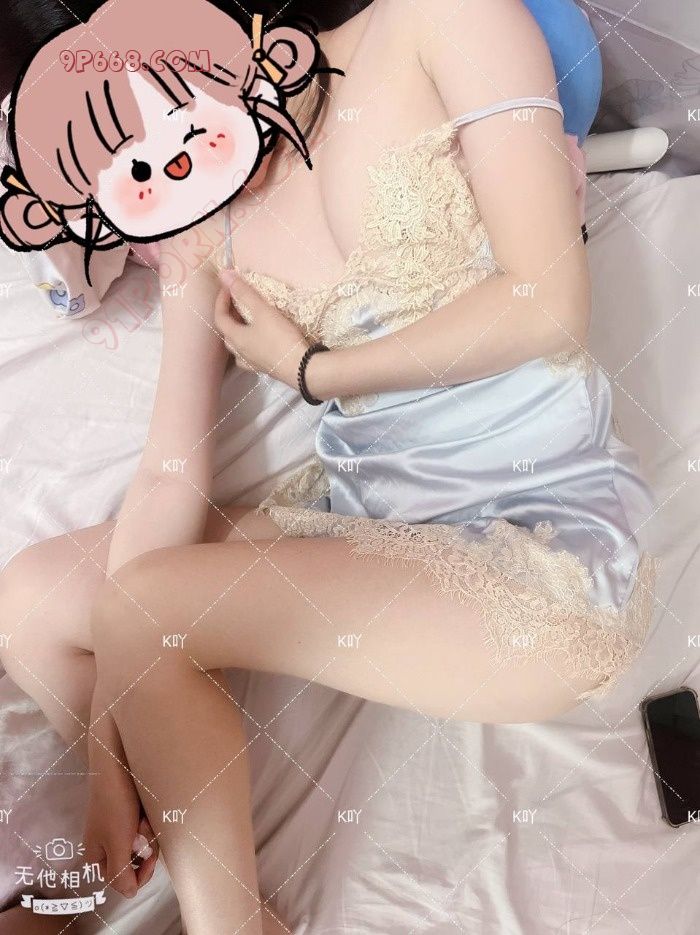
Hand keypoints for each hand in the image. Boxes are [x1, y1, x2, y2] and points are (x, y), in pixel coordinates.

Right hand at [84, 747, 158, 897]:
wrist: (116, 764)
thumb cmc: (115, 805)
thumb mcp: (117, 844)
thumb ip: (121, 873)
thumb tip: (129, 894)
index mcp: (97, 856)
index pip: (122, 881)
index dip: (140, 874)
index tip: (152, 859)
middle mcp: (105, 843)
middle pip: (133, 861)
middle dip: (144, 849)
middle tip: (145, 830)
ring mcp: (116, 826)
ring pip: (140, 844)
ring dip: (147, 833)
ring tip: (144, 817)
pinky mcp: (126, 811)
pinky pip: (142, 826)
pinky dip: (146, 821)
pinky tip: (145, 810)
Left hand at [215, 269, 309, 388]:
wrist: (302, 369)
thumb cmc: (280, 338)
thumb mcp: (262, 311)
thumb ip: (244, 292)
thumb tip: (223, 274)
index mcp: (235, 337)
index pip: (220, 316)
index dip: (221, 299)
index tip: (229, 286)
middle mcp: (239, 352)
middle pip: (227, 332)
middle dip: (229, 315)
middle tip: (238, 301)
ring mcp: (252, 363)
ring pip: (237, 346)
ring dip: (238, 332)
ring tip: (246, 321)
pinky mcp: (265, 368)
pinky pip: (250, 356)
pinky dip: (249, 346)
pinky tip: (257, 343)